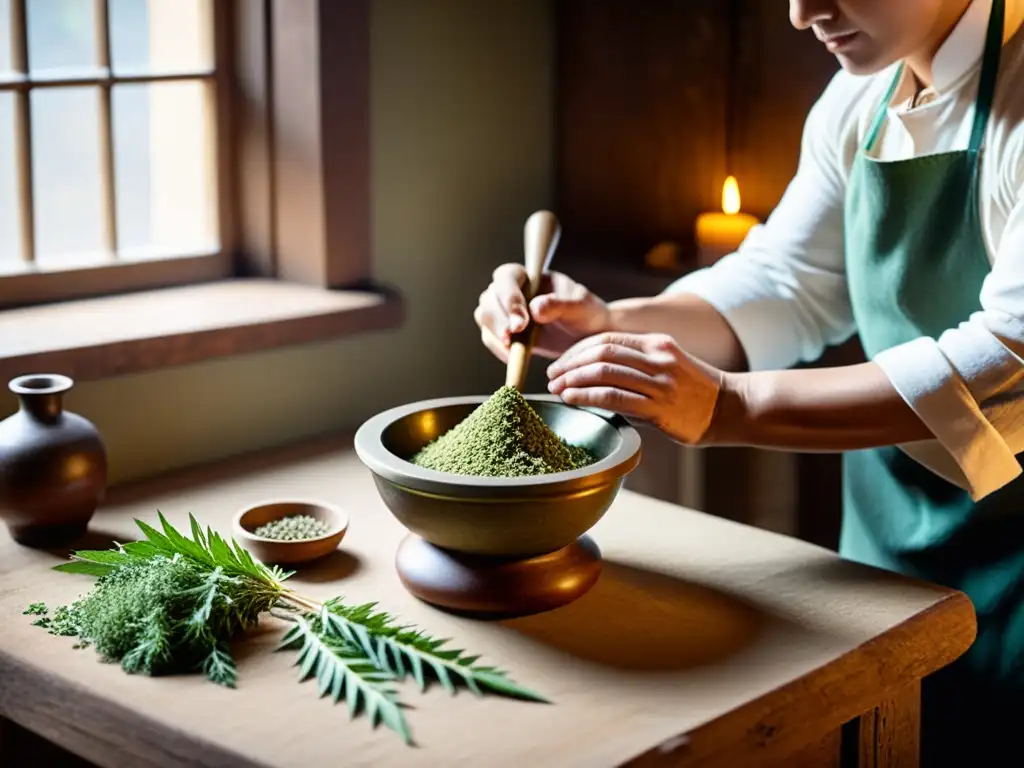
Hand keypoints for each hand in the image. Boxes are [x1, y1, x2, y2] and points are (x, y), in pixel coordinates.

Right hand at [474, 264, 610, 361]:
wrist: (588, 337)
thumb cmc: (586, 315)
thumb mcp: (580, 307)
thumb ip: (559, 305)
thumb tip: (535, 308)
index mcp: (530, 277)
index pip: (506, 276)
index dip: (509, 297)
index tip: (522, 321)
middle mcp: (513, 291)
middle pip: (490, 297)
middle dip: (499, 318)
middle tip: (514, 336)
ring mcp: (505, 312)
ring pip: (484, 316)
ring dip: (494, 332)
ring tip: (512, 347)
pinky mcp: (505, 333)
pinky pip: (490, 338)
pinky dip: (498, 348)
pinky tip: (513, 357)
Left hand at [546, 332, 724, 444]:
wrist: (730, 408)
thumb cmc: (694, 391)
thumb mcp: (666, 365)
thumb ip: (635, 366)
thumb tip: (594, 376)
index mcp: (656, 343)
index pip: (606, 338)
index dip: (577, 350)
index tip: (560, 363)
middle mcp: (656, 358)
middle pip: (601, 351)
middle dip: (570, 364)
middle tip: (552, 376)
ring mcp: (659, 382)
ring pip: (604, 371)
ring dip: (573, 379)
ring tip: (556, 388)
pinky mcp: (658, 407)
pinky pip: (614, 397)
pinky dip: (587, 396)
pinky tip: (572, 399)